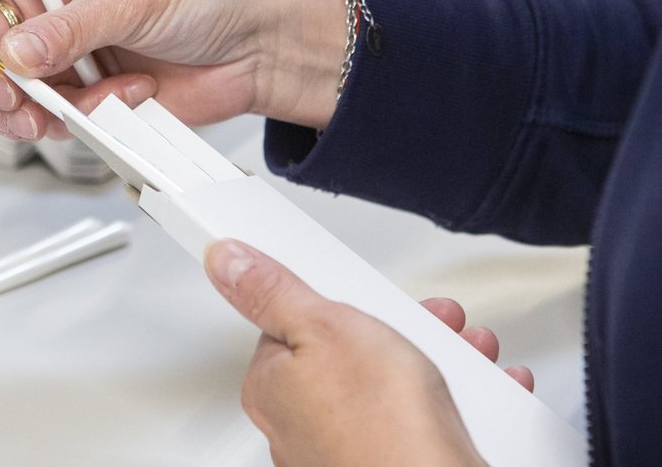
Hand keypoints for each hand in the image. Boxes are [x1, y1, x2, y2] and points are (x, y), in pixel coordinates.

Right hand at [0, 0, 344, 139]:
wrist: (253, 46)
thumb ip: (69, 27)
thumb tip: (16, 54)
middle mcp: (40, 6)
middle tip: (9, 87)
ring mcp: (57, 55)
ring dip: (22, 106)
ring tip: (65, 106)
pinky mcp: (79, 97)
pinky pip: (44, 120)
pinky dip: (71, 122)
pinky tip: (112, 105)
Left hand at [204, 240, 531, 466]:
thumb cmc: (380, 428)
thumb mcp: (324, 327)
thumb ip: (274, 291)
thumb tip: (226, 260)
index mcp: (273, 385)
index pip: (295, 321)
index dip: (338, 299)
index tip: (366, 293)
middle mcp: (303, 422)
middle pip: (349, 349)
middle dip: (398, 327)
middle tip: (427, 320)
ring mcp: (350, 444)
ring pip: (393, 382)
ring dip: (436, 357)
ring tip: (465, 347)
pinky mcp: (394, 459)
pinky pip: (425, 417)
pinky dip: (459, 398)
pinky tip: (481, 385)